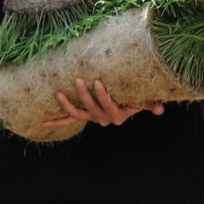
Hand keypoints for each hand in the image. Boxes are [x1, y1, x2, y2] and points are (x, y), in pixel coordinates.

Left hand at [39, 77, 166, 131]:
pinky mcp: (84, 117)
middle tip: (79, 79)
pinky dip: (56, 121)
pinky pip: (69, 120)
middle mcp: (103, 119)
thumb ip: (150, 105)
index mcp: (117, 116)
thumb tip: (160, 110)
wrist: (125, 107)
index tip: (97, 82)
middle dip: (85, 95)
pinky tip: (43, 123)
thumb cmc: (135, 100)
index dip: (103, 96)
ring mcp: (92, 118)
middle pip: (92, 108)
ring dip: (67, 104)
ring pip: (78, 114)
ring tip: (59, 93)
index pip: (109, 105)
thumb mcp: (142, 102)